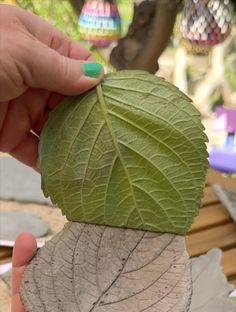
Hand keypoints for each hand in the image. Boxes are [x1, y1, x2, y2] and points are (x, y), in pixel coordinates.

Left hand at [0, 5, 102, 168]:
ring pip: (54, 127)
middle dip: (87, 116)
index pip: (74, 60)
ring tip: (95, 157)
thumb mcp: (20, 51)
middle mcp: (30, 74)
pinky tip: (65, 170)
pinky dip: (48, 161)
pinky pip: (34, 149)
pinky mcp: (7, 134)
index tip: (115, 100)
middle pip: (69, 98)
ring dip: (72, 142)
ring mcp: (19, 105)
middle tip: (109, 135)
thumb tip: (96, 76)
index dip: (94, 78)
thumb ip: (60, 66)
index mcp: (33, 43)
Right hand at [0, 233, 185, 311]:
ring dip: (59, 259)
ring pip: (57, 286)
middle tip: (101, 238)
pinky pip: (25, 288)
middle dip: (93, 268)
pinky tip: (28, 242)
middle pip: (87, 294)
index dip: (125, 290)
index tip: (134, 261)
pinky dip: (26, 264)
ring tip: (67, 232)